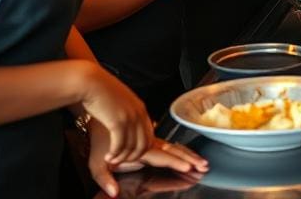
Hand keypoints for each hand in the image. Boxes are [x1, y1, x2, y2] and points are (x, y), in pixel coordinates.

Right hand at [78, 64, 151, 166]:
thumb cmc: (100, 91)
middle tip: (121, 162)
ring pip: (133, 147)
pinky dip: (114, 155)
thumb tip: (126, 126)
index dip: (140, 148)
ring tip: (111, 161)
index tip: (130, 155)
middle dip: (133, 157)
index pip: (149, 134)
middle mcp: (138, 113)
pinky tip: (107, 157)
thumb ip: (127, 111)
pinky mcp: (118, 122)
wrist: (90, 81)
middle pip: (144, 143)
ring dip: (122, 158)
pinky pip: (120, 145)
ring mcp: (130, 117)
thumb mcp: (120, 101)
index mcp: (140, 108)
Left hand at [88, 122, 205, 197]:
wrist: (102, 110)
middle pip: (174, 150)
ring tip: (200, 159)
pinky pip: (167, 141)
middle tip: (204, 165)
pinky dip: (178, 147)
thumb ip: (105, 179)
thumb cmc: (98, 136)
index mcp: (140, 148)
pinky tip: (183, 149)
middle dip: (190, 158)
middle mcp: (149, 141)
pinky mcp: (149, 132)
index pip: (164, 157)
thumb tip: (114, 193)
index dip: (177, 163)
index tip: (190, 167)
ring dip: (187, 153)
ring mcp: (150, 135)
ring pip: (173, 145)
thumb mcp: (96, 161)